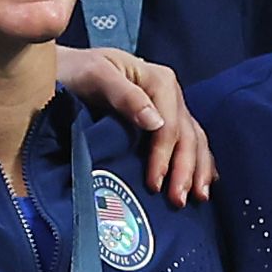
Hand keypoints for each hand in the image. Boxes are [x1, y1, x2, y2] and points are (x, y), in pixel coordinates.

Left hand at [55, 46, 209, 204]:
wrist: (65, 70)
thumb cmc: (76, 71)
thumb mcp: (95, 75)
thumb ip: (125, 96)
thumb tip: (155, 123)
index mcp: (158, 81)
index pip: (169, 126)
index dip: (164, 157)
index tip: (154, 185)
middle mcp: (170, 94)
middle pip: (186, 135)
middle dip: (186, 170)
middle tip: (178, 201)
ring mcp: (169, 107)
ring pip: (194, 140)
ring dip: (199, 170)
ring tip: (198, 198)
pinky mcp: (164, 119)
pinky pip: (190, 141)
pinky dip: (201, 161)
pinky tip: (206, 181)